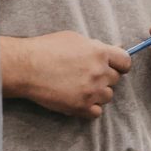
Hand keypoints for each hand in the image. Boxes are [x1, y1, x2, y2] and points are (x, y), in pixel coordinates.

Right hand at [2, 32, 131, 118]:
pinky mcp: (80, 106)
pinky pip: (96, 112)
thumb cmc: (46, 48)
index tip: (114, 67)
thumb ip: (96, 46)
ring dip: (98, 93)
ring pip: (107, 96)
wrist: (25, 67)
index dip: (120, 64)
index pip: (125, 62)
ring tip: (80, 87)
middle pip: (115, 80)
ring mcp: (91, 91)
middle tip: (87, 75)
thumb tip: (115, 49)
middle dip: (105, 77)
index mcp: (100, 53)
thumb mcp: (74, 39)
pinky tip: (78, 99)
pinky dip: (90, 108)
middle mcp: (99, 72)